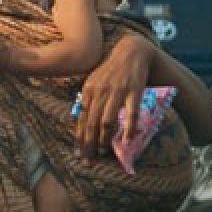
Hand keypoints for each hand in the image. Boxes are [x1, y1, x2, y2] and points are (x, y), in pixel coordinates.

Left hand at [74, 32, 154, 158]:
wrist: (131, 51)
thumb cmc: (111, 69)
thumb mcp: (94, 81)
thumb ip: (86, 99)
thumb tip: (77, 120)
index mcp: (89, 90)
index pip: (81, 118)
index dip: (79, 137)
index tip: (78, 153)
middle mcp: (101, 91)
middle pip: (91, 123)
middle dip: (89, 144)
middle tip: (89, 160)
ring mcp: (118, 91)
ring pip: (107, 121)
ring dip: (104, 139)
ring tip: (103, 151)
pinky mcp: (134, 91)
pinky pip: (130, 114)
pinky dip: (128, 129)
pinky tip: (127, 141)